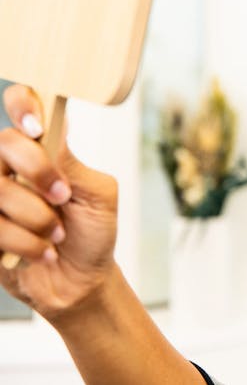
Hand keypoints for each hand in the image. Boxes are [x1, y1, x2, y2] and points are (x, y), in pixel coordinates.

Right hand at [0, 84, 118, 321]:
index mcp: (43, 149)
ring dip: (36, 217)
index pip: (22, 104)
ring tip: (58, 233)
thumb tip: (53, 129)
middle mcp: (12, 166)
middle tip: (63, 197)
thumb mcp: (98, 195)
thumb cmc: (93, 233)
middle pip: (4, 144)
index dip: (22, 103)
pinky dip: (25, 244)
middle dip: (38, 172)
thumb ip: (73, 164)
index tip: (36, 126)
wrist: (82, 281)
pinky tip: (43, 253)